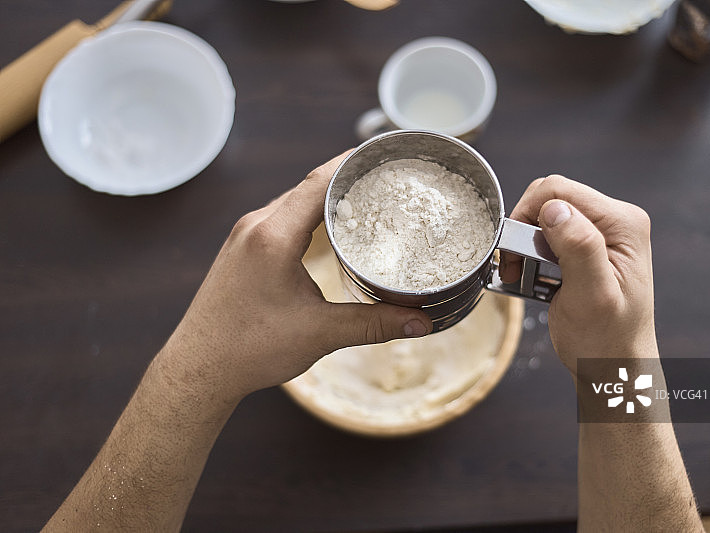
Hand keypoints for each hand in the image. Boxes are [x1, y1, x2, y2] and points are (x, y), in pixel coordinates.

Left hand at [158, 152, 432, 404]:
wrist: (198, 368)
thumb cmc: (249, 349)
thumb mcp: (320, 334)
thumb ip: (374, 324)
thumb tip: (423, 324)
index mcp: (273, 237)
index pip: (319, 182)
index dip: (353, 163)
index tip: (384, 154)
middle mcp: (255, 226)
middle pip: (308, 186)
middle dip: (347, 177)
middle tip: (386, 177)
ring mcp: (244, 236)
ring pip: (293, 201)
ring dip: (326, 196)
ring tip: (365, 198)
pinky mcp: (241, 249)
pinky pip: (280, 217)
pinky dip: (309, 214)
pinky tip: (328, 226)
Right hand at [500, 175, 655, 377]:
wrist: (613, 368)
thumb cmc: (606, 342)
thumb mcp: (592, 297)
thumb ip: (579, 248)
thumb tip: (555, 209)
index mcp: (623, 224)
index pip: (559, 191)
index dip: (527, 215)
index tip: (516, 254)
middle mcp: (616, 220)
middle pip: (551, 197)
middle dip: (523, 229)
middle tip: (515, 268)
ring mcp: (603, 233)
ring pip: (546, 214)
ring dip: (525, 243)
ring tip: (523, 275)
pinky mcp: (589, 246)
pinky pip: (549, 232)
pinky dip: (531, 253)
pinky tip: (532, 276)